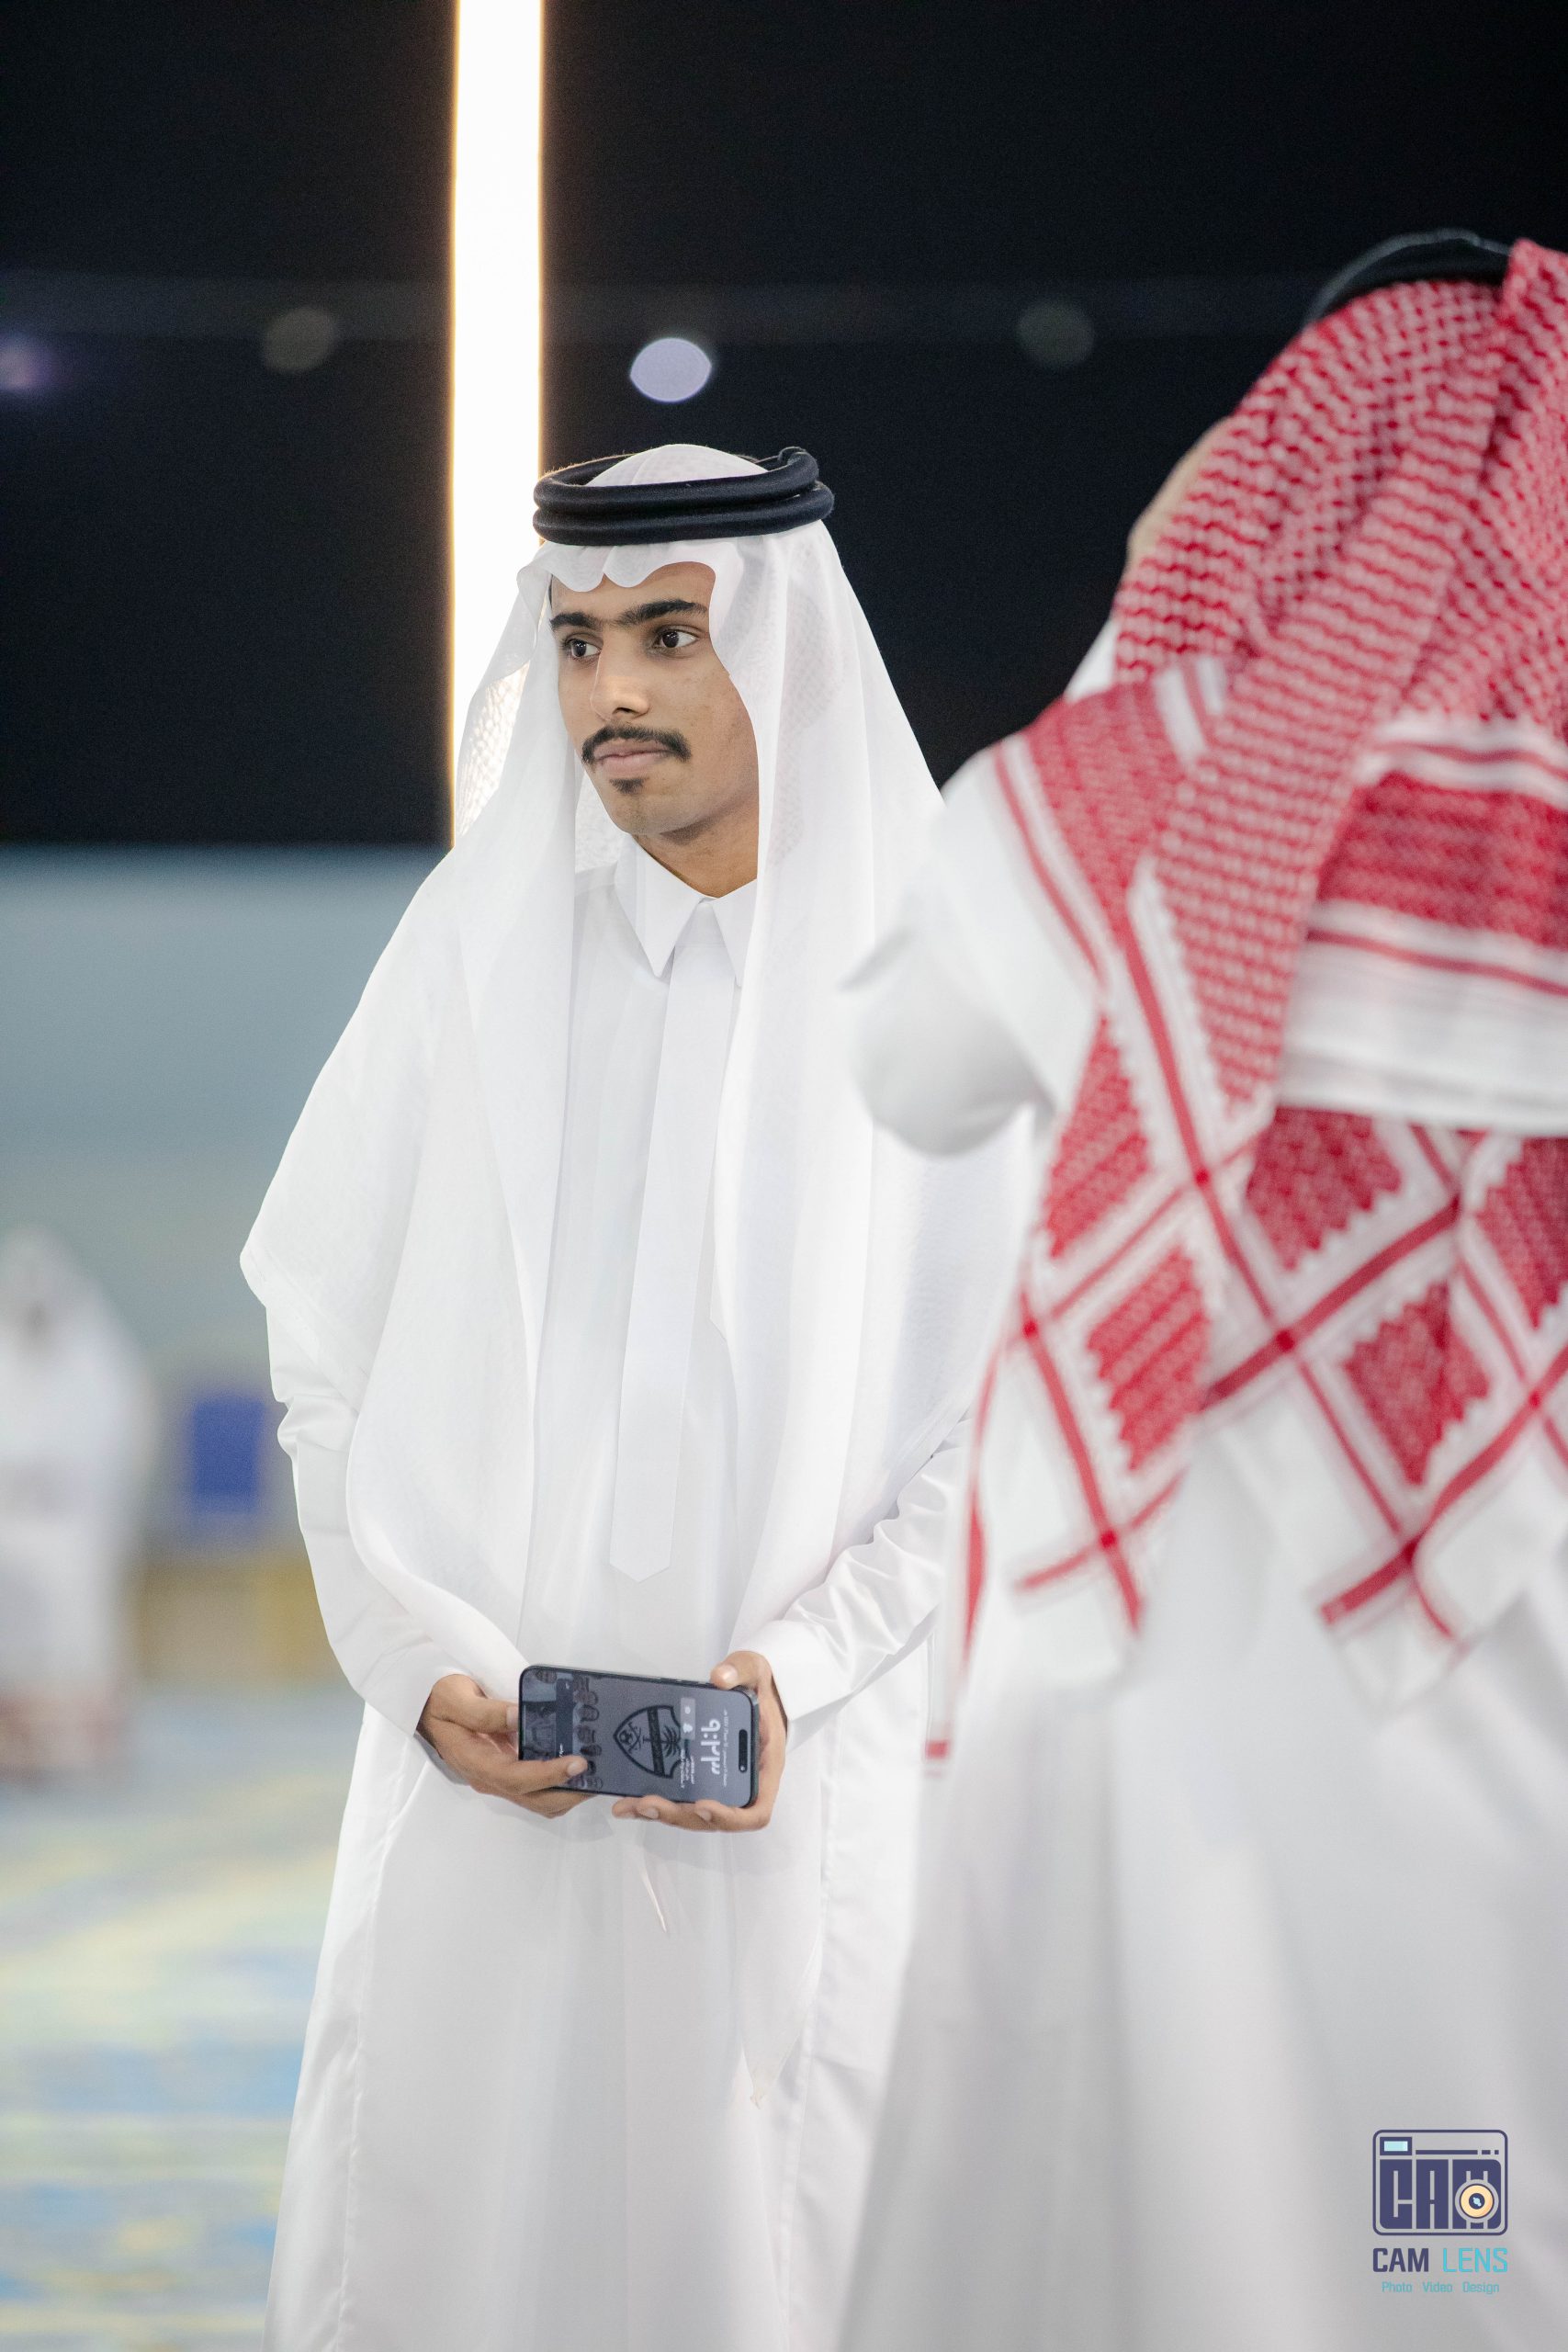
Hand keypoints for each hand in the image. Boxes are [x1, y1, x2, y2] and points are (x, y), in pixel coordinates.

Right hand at [418, 1673, 590, 1817]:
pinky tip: (575, 1764)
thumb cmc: (440, 1699)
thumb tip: (517, 1715)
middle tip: (600, 1775)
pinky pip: (535, 1787)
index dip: (548, 1775)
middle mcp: (487, 1777)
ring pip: (536, 1799)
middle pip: (533, 1799)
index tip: (578, 1763)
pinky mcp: (505, 1770)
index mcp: (475, 1762)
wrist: (426, 1705)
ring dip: (565, 1792)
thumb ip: (485, 1711)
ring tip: (594, 1773)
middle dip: (567, 1792)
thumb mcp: (456, 1698)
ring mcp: (497, 1777)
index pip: (516, 1778)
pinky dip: (557, 1783)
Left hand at [611, 1650, 786, 1833]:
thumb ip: (741, 1670)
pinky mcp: (699, 1779)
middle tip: (648, 1803)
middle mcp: (743, 1785)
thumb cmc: (760, 1687)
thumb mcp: (755, 1670)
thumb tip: (720, 1678)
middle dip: (679, 1815)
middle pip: (713, 1819)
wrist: (754, 1691)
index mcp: (764, 1768)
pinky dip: (655, 1803)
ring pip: (691, 1814)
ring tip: (629, 1806)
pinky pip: (680, 1799)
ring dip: (661, 1814)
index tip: (702, 1804)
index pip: (755, 1811)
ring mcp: (719, 1785)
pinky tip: (629, 1799)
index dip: (730, 1817)